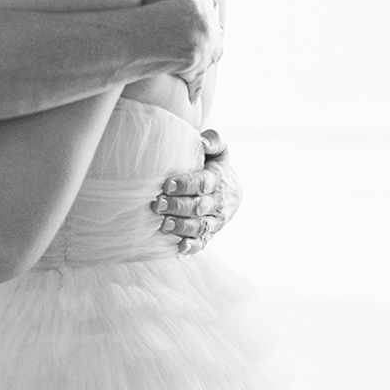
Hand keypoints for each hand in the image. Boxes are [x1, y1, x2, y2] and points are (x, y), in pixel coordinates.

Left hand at [151, 129, 241, 255]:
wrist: (231, 190)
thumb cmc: (215, 166)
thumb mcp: (219, 151)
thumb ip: (214, 140)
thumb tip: (202, 140)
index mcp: (218, 179)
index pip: (203, 183)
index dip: (186, 185)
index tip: (167, 184)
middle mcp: (218, 201)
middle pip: (199, 206)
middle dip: (178, 206)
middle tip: (158, 204)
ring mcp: (215, 220)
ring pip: (200, 226)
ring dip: (182, 227)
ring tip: (164, 225)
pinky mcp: (210, 233)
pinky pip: (203, 242)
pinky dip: (192, 247)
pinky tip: (179, 249)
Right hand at [164, 0, 222, 101]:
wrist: (183, 34)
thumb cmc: (182, 3)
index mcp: (210, 16)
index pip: (210, 11)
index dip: (204, 10)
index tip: (200, 11)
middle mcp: (213, 39)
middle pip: (214, 39)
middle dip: (209, 39)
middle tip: (201, 40)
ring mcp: (205, 59)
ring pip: (208, 61)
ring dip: (203, 63)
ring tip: (196, 65)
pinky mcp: (195, 77)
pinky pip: (195, 86)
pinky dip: (193, 91)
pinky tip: (192, 98)